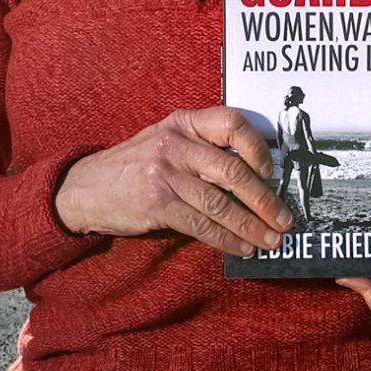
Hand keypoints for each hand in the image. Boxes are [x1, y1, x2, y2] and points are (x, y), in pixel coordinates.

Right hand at [54, 107, 293, 255]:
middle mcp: (175, 144)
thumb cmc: (134, 165)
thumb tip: (254, 174)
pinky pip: (202, 225)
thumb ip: (202, 146)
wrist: (86, 188)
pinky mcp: (158, 204)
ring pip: (221, 204)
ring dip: (252, 226)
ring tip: (271, 240)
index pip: (232, 123)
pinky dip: (228, 240)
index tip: (271, 171)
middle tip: (284, 219)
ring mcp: (165, 174)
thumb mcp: (166, 140)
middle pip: (233, 171)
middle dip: (265, 200)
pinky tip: (243, 248)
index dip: (258, 147)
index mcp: (183, 122)